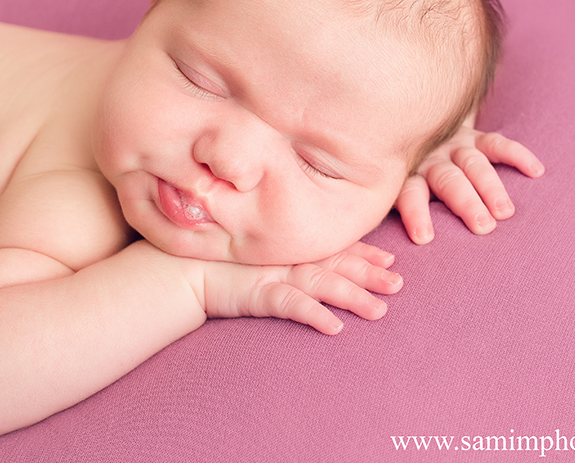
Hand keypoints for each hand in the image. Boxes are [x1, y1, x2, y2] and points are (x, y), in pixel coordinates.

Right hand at [196, 241, 402, 334]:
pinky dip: (313, 314)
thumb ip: (276, 254)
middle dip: (369, 273)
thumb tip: (300, 264)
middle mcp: (286, 257)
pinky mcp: (257, 293)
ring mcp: (273, 273)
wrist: (174, 267)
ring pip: (322, 283)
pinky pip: (290, 304)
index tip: (390, 259)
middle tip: (399, 284)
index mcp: (288, 246)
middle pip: (336, 263)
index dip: (363, 253)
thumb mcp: (251, 254)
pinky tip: (334, 327)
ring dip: (352, 296)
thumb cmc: (211, 259)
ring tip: (379, 311)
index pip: (332, 247)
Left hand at [395, 123, 543, 243]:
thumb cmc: (402, 177)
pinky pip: (497, 143)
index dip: (416, 214)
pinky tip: (536, 172)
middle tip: (483, 228)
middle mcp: (430, 160)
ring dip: (491, 188)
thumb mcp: (389, 191)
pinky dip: (517, 156)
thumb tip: (382, 258)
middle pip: (448, 181)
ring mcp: (453, 147)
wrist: (410, 129)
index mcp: (406, 176)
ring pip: (473, 165)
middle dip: (466, 204)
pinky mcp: (474, 136)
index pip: (410, 194)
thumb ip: (388, 212)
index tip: (425, 238)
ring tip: (506, 212)